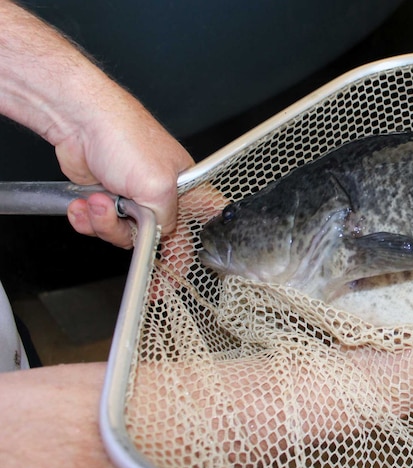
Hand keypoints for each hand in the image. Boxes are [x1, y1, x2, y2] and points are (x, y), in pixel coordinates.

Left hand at [0, 0, 193, 247]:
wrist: (80, 120)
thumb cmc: (125, 136)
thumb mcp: (158, 188)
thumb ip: (166, 222)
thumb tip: (160, 237)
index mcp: (188, 190)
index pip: (204, 227)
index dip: (194, 252)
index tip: (177, 275)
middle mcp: (163, 196)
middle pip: (158, 239)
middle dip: (136, 240)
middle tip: (128, 235)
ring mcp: (134, 198)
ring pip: (125, 235)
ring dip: (105, 224)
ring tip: (98, 203)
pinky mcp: (108, 198)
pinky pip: (100, 225)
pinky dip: (87, 219)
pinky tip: (84, 204)